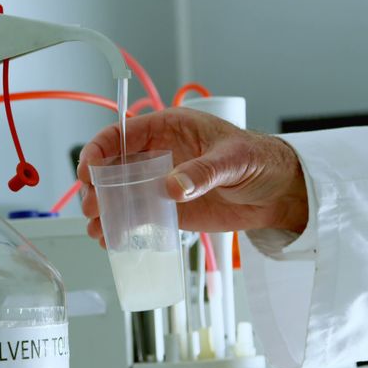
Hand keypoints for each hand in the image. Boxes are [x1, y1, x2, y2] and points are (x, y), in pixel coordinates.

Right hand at [77, 108, 308, 245]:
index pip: (121, 133)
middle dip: (97, 186)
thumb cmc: (259, 160)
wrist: (278, 192)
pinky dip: (120, 227)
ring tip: (99, 230)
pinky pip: (136, 216)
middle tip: (94, 207)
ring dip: (104, 210)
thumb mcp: (234, 160)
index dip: (99, 150)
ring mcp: (159, 182)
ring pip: (118, 193)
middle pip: (112, 166)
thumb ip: (203, 172)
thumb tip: (172, 186)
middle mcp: (157, 154)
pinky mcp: (167, 208)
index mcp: (169, 128)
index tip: (89, 171)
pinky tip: (112, 239)